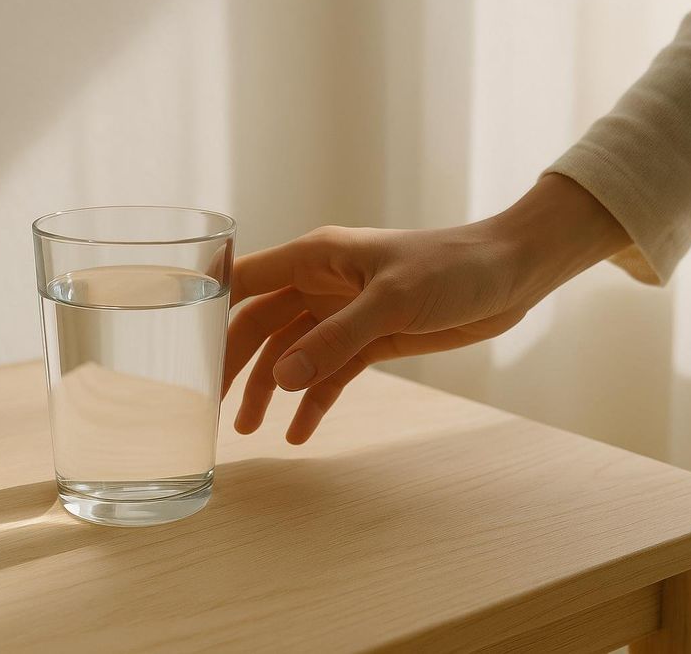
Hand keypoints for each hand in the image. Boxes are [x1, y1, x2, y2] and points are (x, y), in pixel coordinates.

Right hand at [223, 174, 629, 443]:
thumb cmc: (452, 269)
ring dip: (270, 390)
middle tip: (213, 408)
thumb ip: (335, 340)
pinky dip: (313, 401)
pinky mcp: (368, 340)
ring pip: (290, 354)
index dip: (211, 312)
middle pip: (260, 325)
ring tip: (251, 431)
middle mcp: (320, 284)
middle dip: (236, 365)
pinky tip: (300, 433)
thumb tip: (282, 380)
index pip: (245, 283)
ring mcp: (342, 313)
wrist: (509, 276)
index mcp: (314, 258)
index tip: (181, 350)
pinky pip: (328, 373)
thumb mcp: (391, 301)